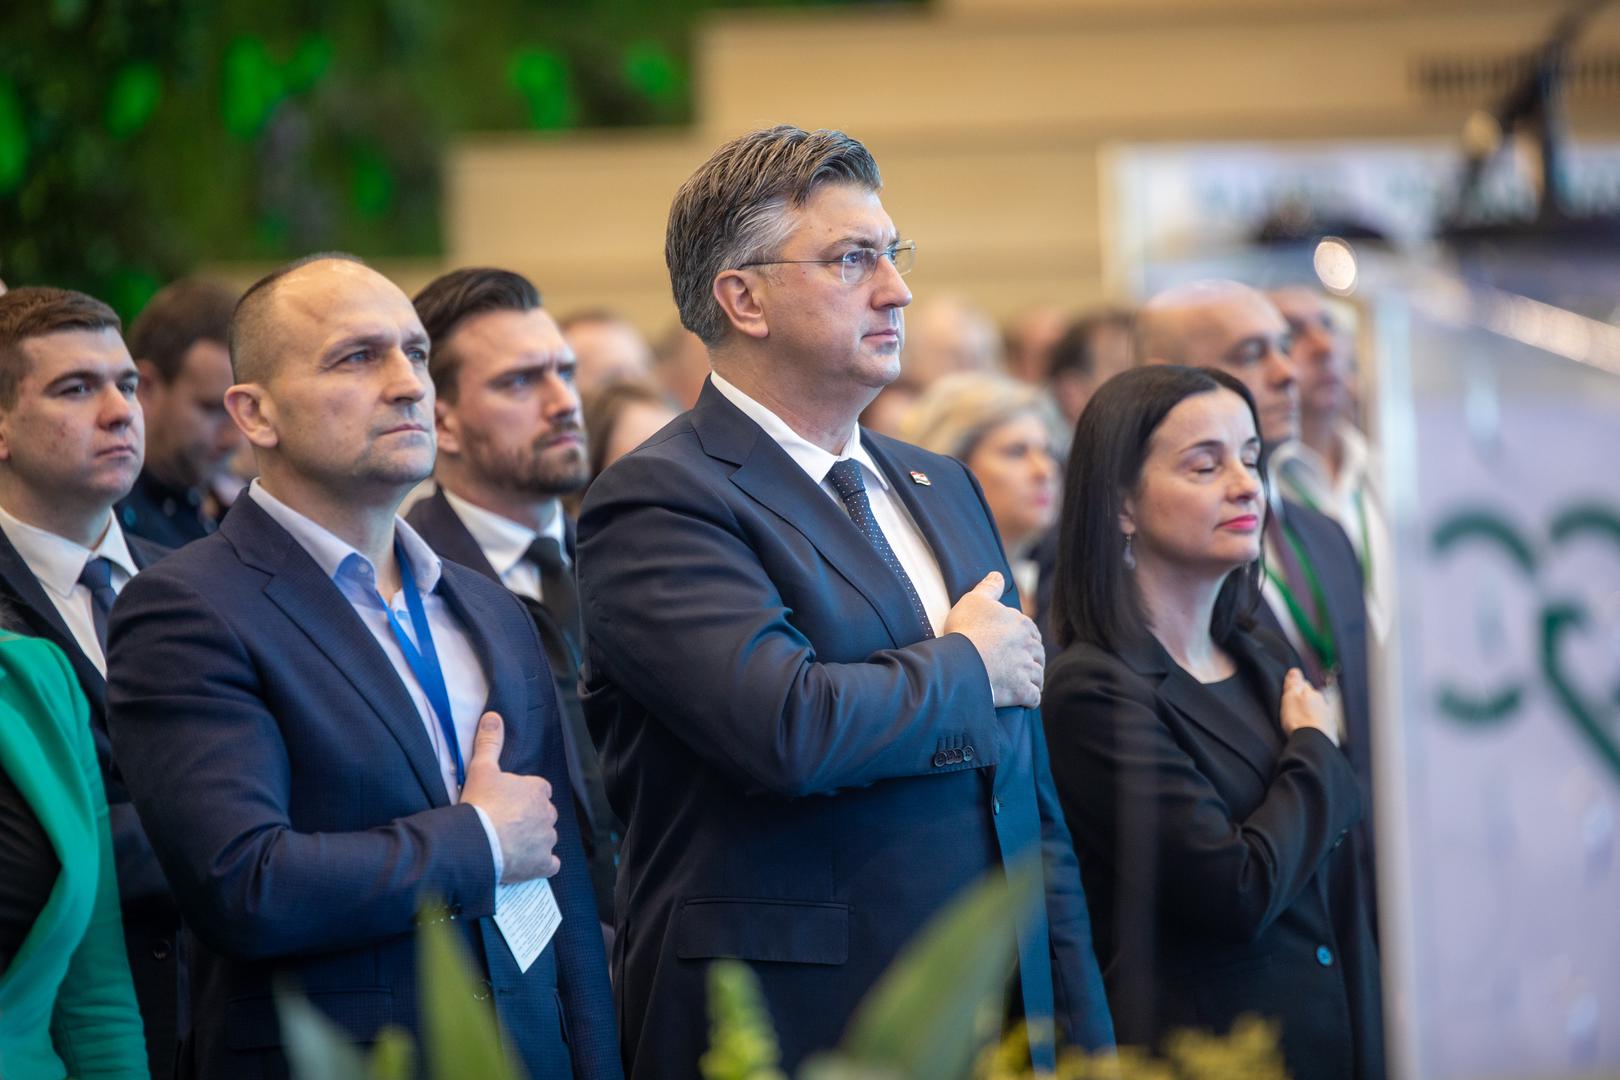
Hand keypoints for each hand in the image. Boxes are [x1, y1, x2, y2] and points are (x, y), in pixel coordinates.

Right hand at [460, 711, 560, 883]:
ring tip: (508, 845)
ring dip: (533, 841)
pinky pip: (549, 864)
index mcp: (538, 789)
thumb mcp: (482, 768)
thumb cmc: (480, 804)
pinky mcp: (544, 864)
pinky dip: (539, 864)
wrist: (478, 841)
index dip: (524, 797)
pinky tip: (524, 864)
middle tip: (505, 825)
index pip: (539, 790)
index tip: (508, 804)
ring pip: (546, 838)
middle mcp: (548, 813)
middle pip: (543, 814)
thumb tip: (493, 716)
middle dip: (530, 819)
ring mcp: (548, 840)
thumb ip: (489, 742)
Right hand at [941, 571, 1043, 708]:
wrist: (961, 662)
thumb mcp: (974, 600)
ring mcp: (1028, 670)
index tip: (1009, 645)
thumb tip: (998, 574)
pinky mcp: (1022, 692)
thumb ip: (989, 587)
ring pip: (1038, 675)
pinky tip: (1020, 699)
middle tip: (1013, 665)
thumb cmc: (966, 630)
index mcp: (1022, 624)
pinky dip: (1029, 699)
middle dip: (1029, 659)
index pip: (1030, 632)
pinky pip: (1033, 697)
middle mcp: (1030, 646)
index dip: (1021, 638)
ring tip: (1017, 682)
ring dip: (1031, 679)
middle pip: (1037, 654)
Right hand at [1279, 668, 1333, 739]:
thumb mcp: (1290, 697)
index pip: (1304, 685)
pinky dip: (1316, 727)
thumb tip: (1295, 670)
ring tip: (1300, 723)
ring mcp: (1328, 718)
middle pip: (1312, 699)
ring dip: (1311, 715)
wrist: (1313, 743)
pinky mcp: (1330, 732)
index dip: (1295, 688)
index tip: (1289, 693)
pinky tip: (1309, 732)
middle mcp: (1323, 704)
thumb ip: (1293, 683)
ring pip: (1318, 712)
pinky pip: (1322, 726)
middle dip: (1305, 702)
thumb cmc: (1300, 721)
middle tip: (1293, 710)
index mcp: (1313, 694)